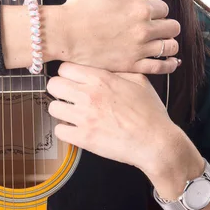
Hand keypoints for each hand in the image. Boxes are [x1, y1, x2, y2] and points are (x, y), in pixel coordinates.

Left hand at [47, 61, 184, 178]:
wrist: (157, 142)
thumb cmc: (151, 113)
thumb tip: (104, 68)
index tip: (72, 80)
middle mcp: (89, 95)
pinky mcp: (83, 138)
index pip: (65, 68)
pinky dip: (65, 130)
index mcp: (101, 79)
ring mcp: (84, 117)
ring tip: (71, 113)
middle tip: (68, 96)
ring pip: (52, 107)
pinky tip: (75, 129)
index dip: (68, 74)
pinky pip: (59, 130)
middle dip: (59, 89)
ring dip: (61, 110)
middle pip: (53, 85)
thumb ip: (117, 71)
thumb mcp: (139, 81)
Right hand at [61, 0, 180, 74]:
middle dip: (167, 25)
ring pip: (170, 47)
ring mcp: (139, 49)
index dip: (156, 9)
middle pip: (172, 27)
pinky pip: (160, 67)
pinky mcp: (131, 65)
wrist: (63, 33)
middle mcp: (144, 29)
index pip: (164, 8)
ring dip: (169, 43)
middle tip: (158, 27)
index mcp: (140, 8)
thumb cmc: (80, 8)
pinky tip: (171, 62)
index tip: (149, 12)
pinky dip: (169, 64)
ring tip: (163, 43)